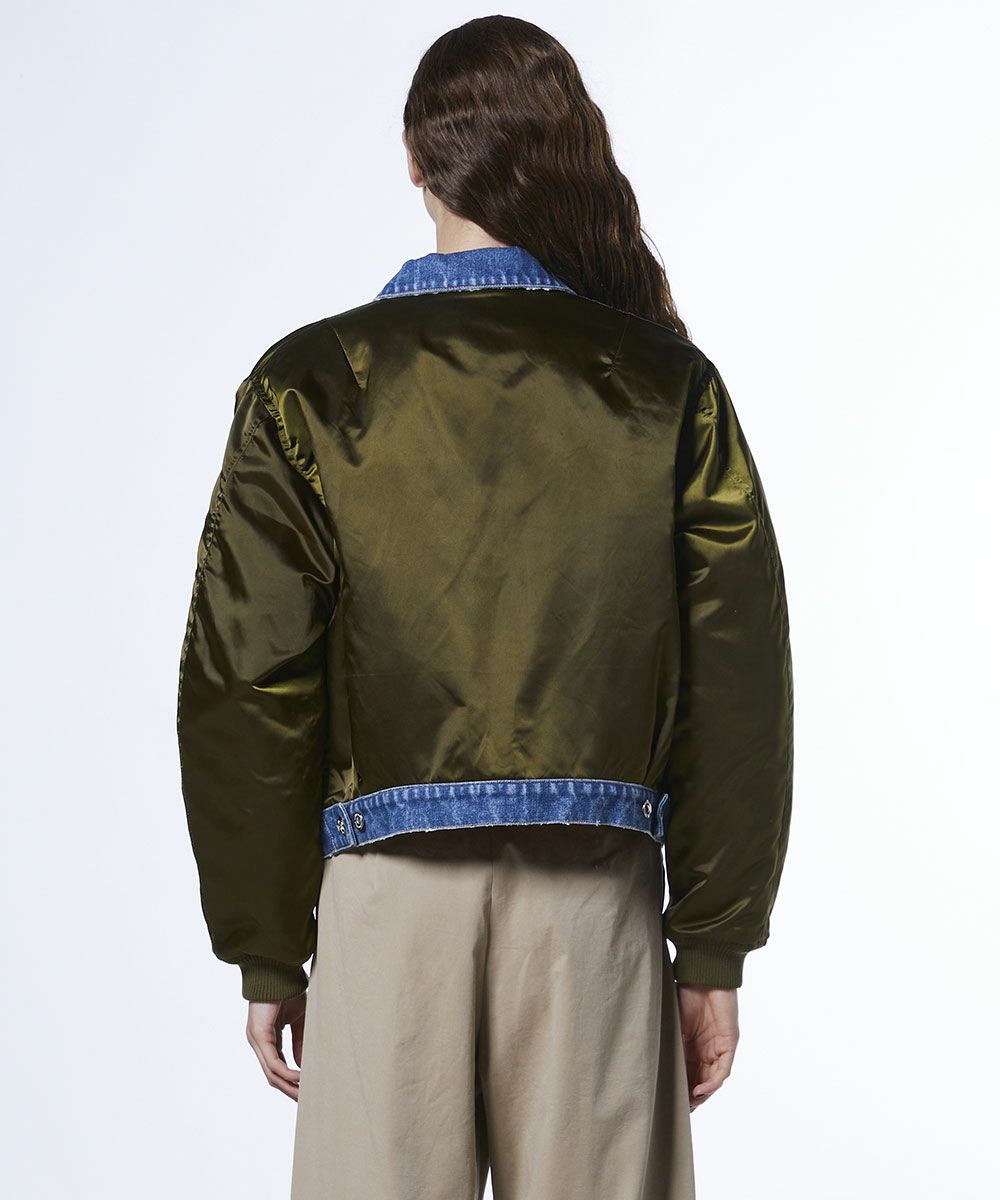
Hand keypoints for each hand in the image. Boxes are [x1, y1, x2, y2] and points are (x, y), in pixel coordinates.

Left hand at [246, 993, 307, 1100]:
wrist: (278, 971)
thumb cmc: (287, 992)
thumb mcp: (298, 1021)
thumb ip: (299, 1042)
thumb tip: (302, 1066)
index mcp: (267, 1039)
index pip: (276, 1067)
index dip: (290, 1081)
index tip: (305, 1090)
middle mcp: (258, 1043)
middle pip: (272, 1076)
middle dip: (289, 1090)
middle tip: (305, 1101)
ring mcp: (256, 1041)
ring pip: (271, 1073)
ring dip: (288, 1086)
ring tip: (304, 1094)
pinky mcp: (259, 1036)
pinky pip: (273, 1062)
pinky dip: (287, 1072)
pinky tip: (300, 1077)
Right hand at [676, 984, 738, 1111]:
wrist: (703, 973)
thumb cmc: (685, 992)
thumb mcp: (672, 1022)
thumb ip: (668, 1042)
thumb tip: (649, 1063)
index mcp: (691, 1044)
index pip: (687, 1072)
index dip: (680, 1087)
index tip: (670, 1102)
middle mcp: (707, 1049)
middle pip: (701, 1080)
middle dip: (691, 1097)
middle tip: (679, 1110)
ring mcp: (719, 1047)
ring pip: (712, 1079)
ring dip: (701, 1094)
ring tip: (689, 1105)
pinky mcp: (729, 1043)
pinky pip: (722, 1069)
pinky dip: (711, 1082)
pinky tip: (699, 1090)